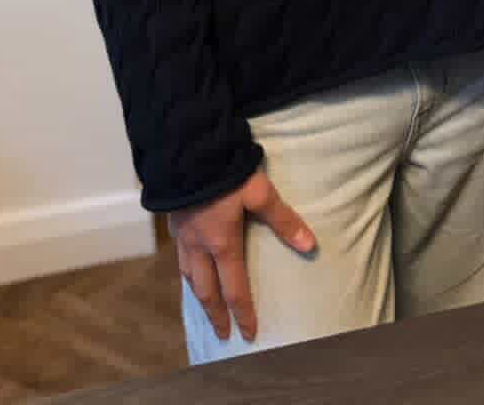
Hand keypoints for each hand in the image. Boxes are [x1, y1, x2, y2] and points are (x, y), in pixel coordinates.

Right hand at [168, 169, 315, 341]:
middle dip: (216, 315)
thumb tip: (310, 245)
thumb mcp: (260, 192)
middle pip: (206, 291)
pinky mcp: (173, 220)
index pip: (234, 289)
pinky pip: (180, 256)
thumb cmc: (226, 171)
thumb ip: (284, 220)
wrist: (188, 149)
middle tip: (222, 334)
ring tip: (206, 306)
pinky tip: (191, 266)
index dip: (243, 313)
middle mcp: (198, 246)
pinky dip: (187, 270)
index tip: (248, 334)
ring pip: (189, 275)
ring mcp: (182, 235)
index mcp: (222, 243)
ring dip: (199, 295)